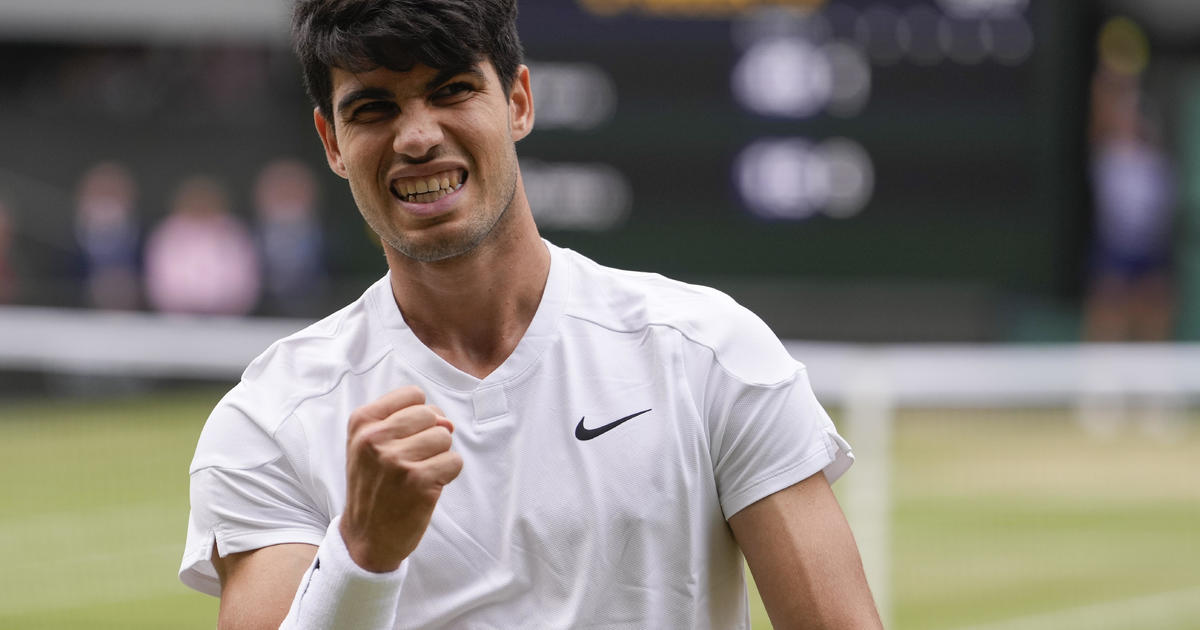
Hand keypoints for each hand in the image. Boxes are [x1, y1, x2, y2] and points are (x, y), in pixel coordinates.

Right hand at [340, 386, 462, 571]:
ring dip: (439, 457)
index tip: (405, 438)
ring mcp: (396, 460)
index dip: (419, 416)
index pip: (413, 395)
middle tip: (411, 461)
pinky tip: (426, 488)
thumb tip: (447, 423)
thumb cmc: (375, 486)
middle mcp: (375, 438)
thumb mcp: (371, 446)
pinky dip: (447, 475)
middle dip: (430, 436)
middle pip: (431, 415)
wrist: (366, 537)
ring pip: (444, 437)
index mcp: (362, 423)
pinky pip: (454, 461)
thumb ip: (406, 422)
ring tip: (417, 475)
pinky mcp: (418, 481)